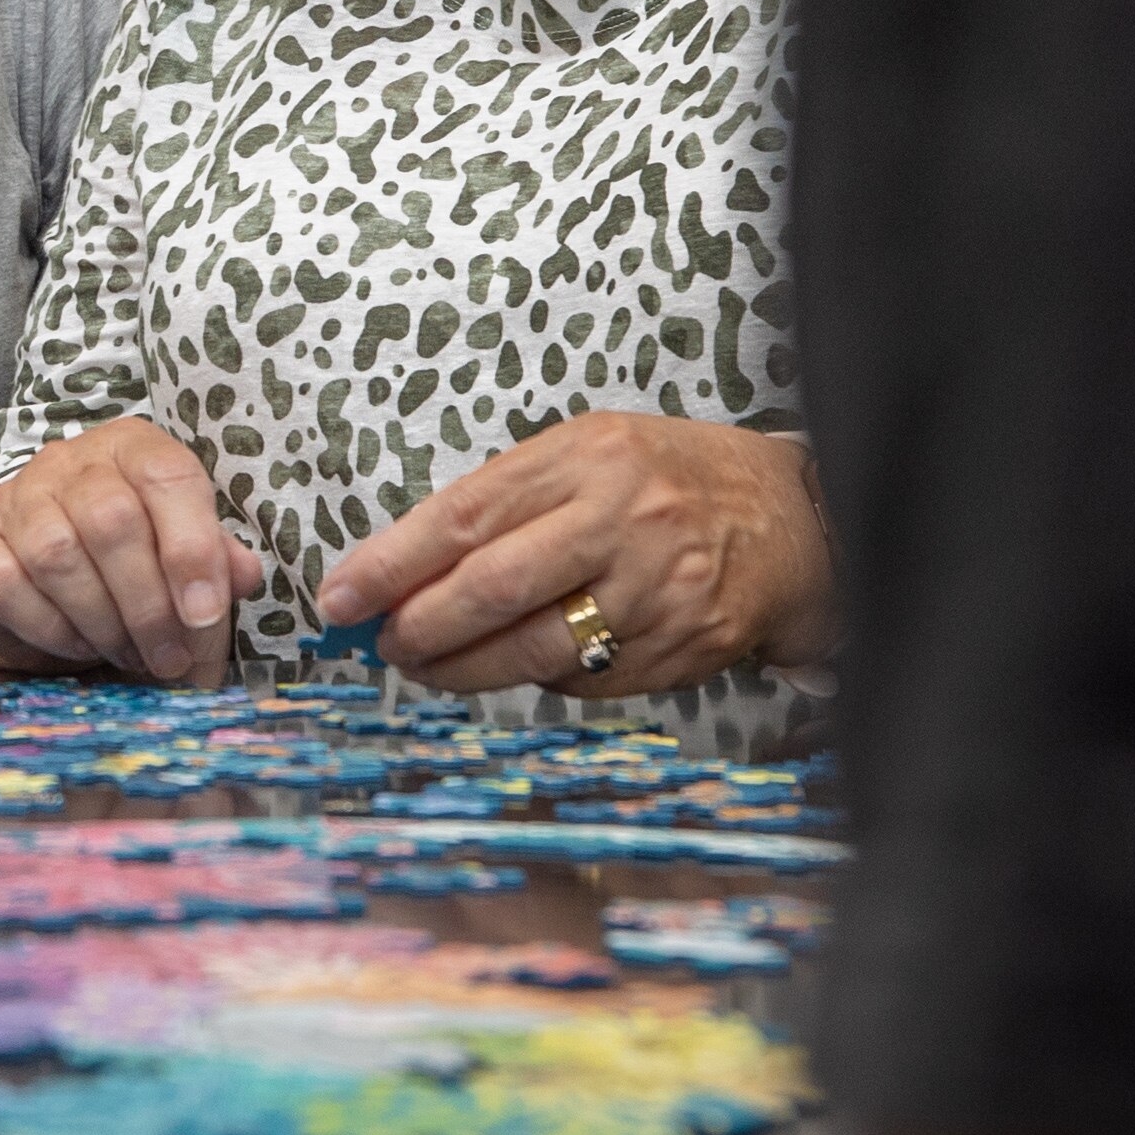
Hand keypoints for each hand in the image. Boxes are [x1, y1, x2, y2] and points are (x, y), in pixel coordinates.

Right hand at [0, 416, 245, 682]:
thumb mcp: (183, 548)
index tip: (205, 614)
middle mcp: (70, 461)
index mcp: (133, 447)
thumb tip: (243, 574)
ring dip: (104, 623)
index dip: (190, 548)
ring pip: (58, 556)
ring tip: (132, 655)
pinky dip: (53, 629)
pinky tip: (81, 643)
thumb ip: (217, 559)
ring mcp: (16, 498)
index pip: (167, 477)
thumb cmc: (133, 556)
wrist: (50, 574)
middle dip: (148, 605)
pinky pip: (8, 587)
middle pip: (111, 521)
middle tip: (170, 657)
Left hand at [314, 414, 834, 696]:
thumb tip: (400, 567)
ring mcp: (660, 589)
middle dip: (420, 626)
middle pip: (494, 588)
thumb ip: (504, 501)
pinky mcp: (683, 647)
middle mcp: (627, 519)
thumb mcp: (590, 454)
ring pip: (536, 649)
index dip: (390, 563)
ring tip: (426, 667)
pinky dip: (537, 680)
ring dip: (464, 668)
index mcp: (590, 456)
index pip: (466, 514)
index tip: (338, 597)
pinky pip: (585, 680)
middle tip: (381, 643)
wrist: (795, 520)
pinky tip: (516, 667)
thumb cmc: (670, 480)